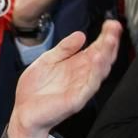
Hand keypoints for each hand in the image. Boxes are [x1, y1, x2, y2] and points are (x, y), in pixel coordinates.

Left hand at [7, 19, 120, 137]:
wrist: (23, 113)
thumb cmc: (34, 91)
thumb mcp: (46, 61)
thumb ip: (63, 49)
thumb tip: (81, 35)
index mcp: (76, 66)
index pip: (95, 49)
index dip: (104, 37)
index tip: (110, 24)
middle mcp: (82, 76)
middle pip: (102, 58)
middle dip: (110, 42)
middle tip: (115, 27)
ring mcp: (81, 88)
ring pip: (100, 71)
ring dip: (106, 55)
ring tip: (110, 40)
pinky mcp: (76, 100)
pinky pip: (89, 85)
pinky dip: (95, 72)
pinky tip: (97, 60)